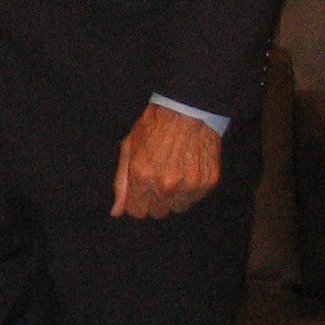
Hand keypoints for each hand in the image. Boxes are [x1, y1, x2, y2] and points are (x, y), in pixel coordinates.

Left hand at [111, 102, 221, 218]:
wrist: (187, 112)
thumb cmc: (153, 127)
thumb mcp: (128, 149)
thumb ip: (121, 183)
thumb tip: (117, 211)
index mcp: (142, 176)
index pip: (137, 212)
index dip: (136, 202)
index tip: (140, 191)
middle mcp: (166, 185)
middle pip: (157, 212)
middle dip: (153, 200)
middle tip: (155, 179)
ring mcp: (189, 185)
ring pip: (177, 208)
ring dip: (172, 197)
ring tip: (171, 173)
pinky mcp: (207, 183)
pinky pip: (194, 199)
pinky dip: (189, 190)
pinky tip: (185, 170)